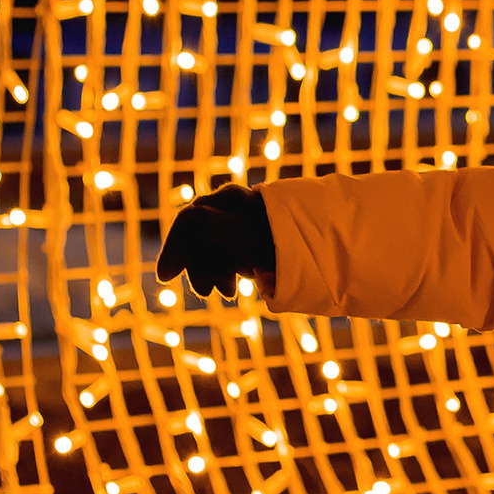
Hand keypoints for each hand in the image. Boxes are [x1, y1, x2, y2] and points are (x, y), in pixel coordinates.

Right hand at [157, 181, 275, 298]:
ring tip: (229, 294)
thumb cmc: (284, 237)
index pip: (189, 221)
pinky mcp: (252, 239)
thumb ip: (206, 227)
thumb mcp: (243, 233)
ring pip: (213, 249)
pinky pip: (229, 255)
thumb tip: (176, 242)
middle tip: (206, 294)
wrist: (328, 243)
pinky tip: (233, 289)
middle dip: (200, 266)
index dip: (174, 248)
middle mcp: (233, 207)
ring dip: (214, 272)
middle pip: (199, 238)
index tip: (165, 278)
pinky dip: (227, 271)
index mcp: (230, 199)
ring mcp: (243, 222)